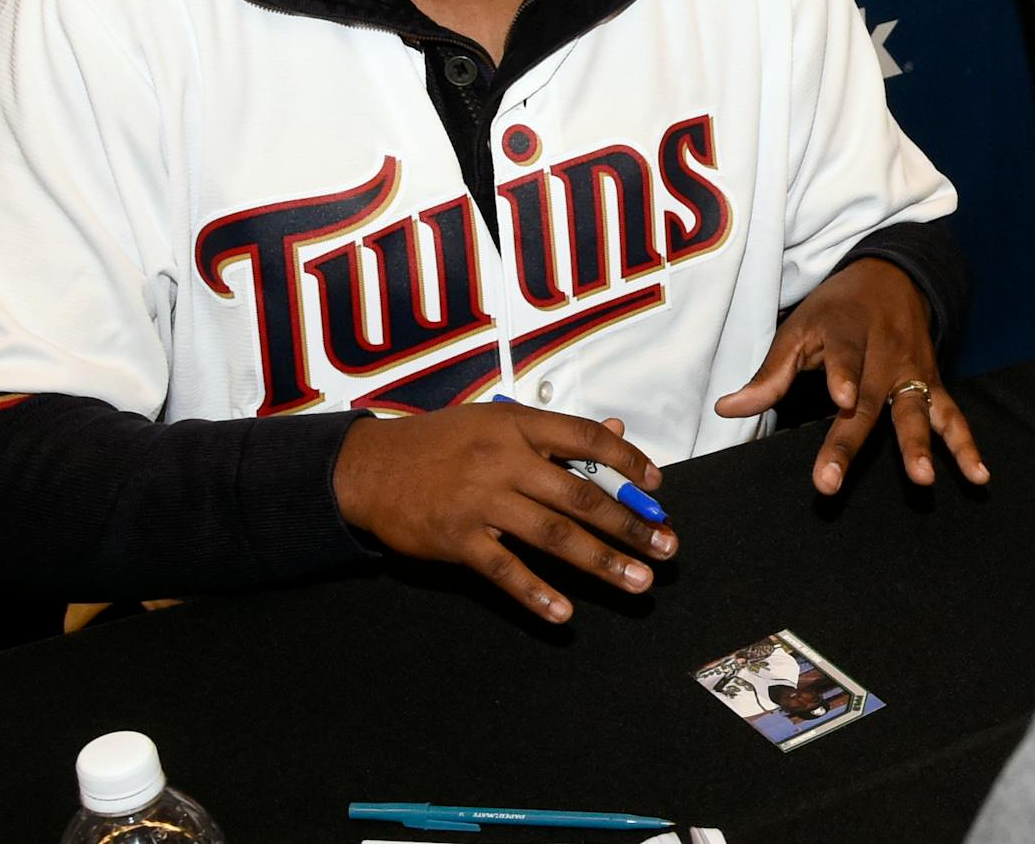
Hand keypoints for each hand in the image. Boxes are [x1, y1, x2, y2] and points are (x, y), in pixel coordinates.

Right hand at [332, 403, 675, 621]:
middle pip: (582, 495)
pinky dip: (536, 593)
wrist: (368, 468)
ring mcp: (481, 502)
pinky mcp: (457, 539)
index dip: (628, 460)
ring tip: (637, 581)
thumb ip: (554, 433)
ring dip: (601, 561)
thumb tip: (614, 432)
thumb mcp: (495, 422)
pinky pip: (505, 571)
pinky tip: (564, 612)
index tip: (658, 486)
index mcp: (517, 426)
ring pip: (554, 535)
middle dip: (630, 524)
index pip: (586, 439)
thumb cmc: (439, 443)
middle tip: (666, 547)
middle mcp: (504, 461)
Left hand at [715, 259, 989, 494]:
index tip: (842, 399)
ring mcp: (912, 372)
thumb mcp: (800, 328)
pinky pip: (951, 416)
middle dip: (851, 442)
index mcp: (848, 334)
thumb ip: (770, 372)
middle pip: (869, 401)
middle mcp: (884, 355)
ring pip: (915, 411)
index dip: (843, 375)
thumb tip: (727, 409)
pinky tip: (979, 475)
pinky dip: (966, 445)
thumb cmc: (837, 309)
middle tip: (832, 481)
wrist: (893, 277)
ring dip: (920, 446)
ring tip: (923, 479)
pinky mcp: (933, 385)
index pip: (844, 355)